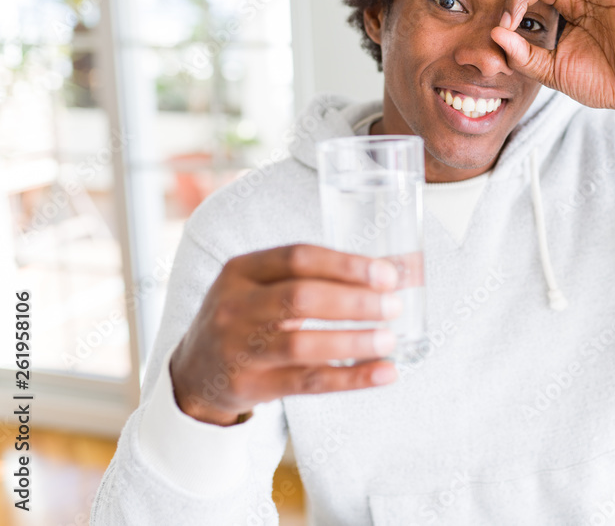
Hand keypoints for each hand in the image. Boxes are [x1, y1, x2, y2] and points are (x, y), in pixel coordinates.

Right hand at [169, 244, 403, 425]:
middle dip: (354, 301)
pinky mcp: (250, 385)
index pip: (298, 257)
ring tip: (390, 339)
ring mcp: (239, 348)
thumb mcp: (261, 287)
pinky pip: (307, 382)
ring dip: (353, 341)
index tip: (386, 273)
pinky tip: (384, 373)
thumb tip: (394, 271)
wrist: (194, 373)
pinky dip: (351, 378)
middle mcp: (235, 306)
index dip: (346, 265)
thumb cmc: (246, 319)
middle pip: (301, 298)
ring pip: (302, 343)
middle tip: (393, 305)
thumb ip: (313, 278)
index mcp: (241, 269)